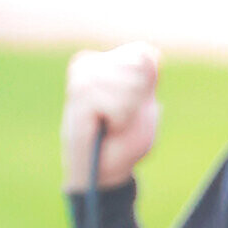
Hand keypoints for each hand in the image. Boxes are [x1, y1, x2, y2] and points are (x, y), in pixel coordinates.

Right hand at [61, 42, 160, 191]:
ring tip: (111, 124)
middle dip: (138, 101)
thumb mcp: (146, 106)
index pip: (145, 55)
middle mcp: (88, 62)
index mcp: (105, 60)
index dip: (147, 88)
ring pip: (130, 88)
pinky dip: (120, 122)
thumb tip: (150, 55)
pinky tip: (103, 127)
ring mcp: (80, 75)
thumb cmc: (123, 141)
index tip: (130, 108)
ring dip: (127, 114)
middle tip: (119, 119)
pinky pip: (119, 105)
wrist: (101, 172)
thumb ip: (150, 77)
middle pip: (139, 68)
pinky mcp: (78, 94)